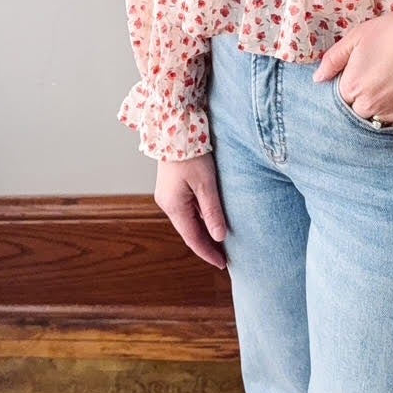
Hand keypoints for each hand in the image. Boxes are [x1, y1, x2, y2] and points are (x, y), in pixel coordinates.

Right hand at [153, 153, 227, 270]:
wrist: (175, 128)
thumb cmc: (191, 153)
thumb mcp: (206, 184)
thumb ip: (212, 211)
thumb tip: (219, 237)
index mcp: (174, 206)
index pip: (193, 238)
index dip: (208, 253)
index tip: (223, 264)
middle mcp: (167, 204)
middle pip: (189, 231)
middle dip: (206, 245)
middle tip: (224, 257)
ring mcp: (168, 196)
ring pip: (188, 221)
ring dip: (203, 232)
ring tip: (221, 242)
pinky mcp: (172, 188)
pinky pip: (187, 210)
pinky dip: (199, 219)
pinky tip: (211, 221)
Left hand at [313, 5, 392, 126]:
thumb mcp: (358, 36)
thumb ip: (333, 59)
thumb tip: (317, 79)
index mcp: (350, 86)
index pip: (340, 97)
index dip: (350, 86)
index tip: (362, 74)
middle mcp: (367, 104)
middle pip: (356, 111)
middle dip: (362, 99)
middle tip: (379, 79)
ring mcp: (389, 113)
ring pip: (375, 119)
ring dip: (378, 109)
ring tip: (391, 87)